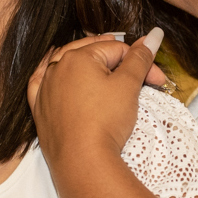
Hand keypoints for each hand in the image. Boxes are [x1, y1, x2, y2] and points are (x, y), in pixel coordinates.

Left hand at [29, 28, 164, 188]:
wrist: (83, 162)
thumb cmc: (105, 122)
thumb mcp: (128, 85)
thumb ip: (140, 58)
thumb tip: (154, 35)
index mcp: (77, 57)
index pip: (117, 50)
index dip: (141, 63)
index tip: (158, 80)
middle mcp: (56, 68)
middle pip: (94, 56)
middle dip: (118, 65)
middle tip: (139, 78)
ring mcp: (44, 89)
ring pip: (69, 67)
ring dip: (89, 67)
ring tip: (107, 72)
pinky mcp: (39, 109)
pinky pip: (44, 85)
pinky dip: (57, 79)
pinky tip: (60, 73)